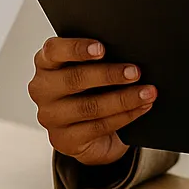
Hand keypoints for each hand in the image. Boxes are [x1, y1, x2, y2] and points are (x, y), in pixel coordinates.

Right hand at [27, 37, 156, 166]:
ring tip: (147, 92)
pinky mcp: (63, 140)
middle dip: (109, 75)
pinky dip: (125, 116)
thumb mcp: (88, 69)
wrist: (87, 131)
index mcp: (45, 63)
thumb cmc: (89, 90)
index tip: (102, 48)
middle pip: (74, 79)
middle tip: (135, 72)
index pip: (54, 50)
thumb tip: (127, 51)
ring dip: (123, 99)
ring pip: (89, 106)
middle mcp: (42, 89)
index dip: (77, 48)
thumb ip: (97, 59)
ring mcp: (50, 117)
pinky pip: (98, 127)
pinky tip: (141, 108)